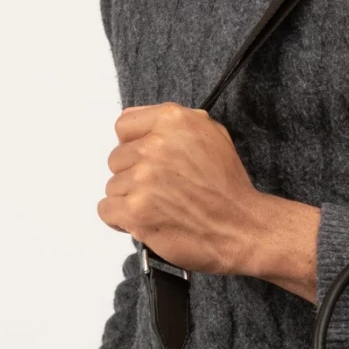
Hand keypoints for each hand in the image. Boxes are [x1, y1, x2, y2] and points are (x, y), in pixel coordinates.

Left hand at [96, 102, 320, 300]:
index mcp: (172, 120)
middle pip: (116, 158)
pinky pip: (106, 210)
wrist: (242, 227)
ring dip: (131, 199)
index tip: (147, 160)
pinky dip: (121, 219)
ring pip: (113, 186)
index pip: (124, 126)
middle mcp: (155, 145)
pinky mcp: (135, 210)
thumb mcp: (212, 135)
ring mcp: (143, 178)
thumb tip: (143, 124)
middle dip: (134, 174)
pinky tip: (146, 220)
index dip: (135, 145)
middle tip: (161, 189)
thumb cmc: (228, 187)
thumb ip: (174, 125)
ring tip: (160, 207)